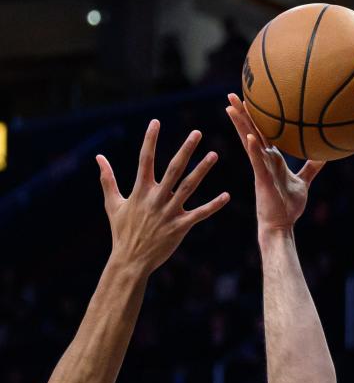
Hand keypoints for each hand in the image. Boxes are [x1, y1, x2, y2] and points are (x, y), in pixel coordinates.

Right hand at [97, 120, 228, 272]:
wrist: (130, 260)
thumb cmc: (122, 232)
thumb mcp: (112, 203)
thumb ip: (107, 179)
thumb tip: (98, 157)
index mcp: (140, 190)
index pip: (145, 159)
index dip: (150, 140)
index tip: (156, 121)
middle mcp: (156, 198)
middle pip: (173, 169)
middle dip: (185, 150)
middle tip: (196, 133)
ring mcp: (169, 212)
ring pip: (188, 187)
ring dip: (202, 170)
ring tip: (214, 154)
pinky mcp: (180, 227)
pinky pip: (200, 214)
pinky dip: (213, 205)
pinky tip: (226, 195)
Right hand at [225, 93, 323, 230]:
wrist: (281, 225)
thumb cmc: (289, 206)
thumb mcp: (304, 182)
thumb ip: (312, 167)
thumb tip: (326, 155)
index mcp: (272, 158)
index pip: (262, 132)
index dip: (256, 116)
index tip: (250, 99)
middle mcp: (264, 160)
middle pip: (251, 131)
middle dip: (242, 113)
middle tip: (232, 93)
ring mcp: (261, 168)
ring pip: (249, 142)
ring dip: (240, 124)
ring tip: (230, 106)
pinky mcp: (263, 179)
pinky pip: (257, 162)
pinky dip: (254, 149)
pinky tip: (250, 137)